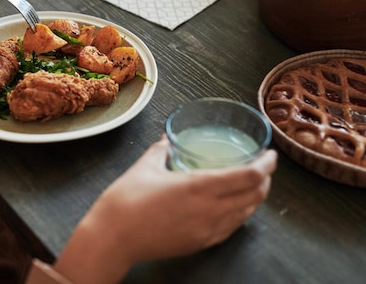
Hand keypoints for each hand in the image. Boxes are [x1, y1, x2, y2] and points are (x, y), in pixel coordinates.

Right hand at [55, 134, 276, 283]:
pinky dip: (240, 214)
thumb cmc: (125, 201)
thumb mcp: (145, 167)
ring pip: (246, 214)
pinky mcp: (200, 243)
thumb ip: (162, 150)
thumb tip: (169, 139)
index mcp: (198, 187)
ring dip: (255, 197)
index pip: (249, 176)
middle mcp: (209, 210)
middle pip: (255, 195)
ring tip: (251, 185)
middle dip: (265, 179)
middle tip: (262, 167)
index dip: (266, 165)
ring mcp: (207, 230)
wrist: (113, 238)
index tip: (270, 154)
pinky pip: (231, 228)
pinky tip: (233, 207)